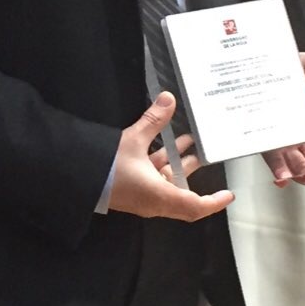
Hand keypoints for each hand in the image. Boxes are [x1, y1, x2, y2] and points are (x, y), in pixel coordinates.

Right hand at [107, 95, 234, 220]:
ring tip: (186, 140)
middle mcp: (154, 202)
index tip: (228, 194)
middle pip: (184, 193)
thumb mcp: (134, 140)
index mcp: (160, 196)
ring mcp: (142, 198)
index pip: (195, 206)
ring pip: (168, 184)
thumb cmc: (108, 167)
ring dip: (177, 164)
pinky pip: (153, 182)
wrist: (76, 179)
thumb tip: (169, 99)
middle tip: (204, 153)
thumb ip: (153, 121)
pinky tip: (160, 145)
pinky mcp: (132, 193)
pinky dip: (160, 166)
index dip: (214, 202)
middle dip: (194, 171)